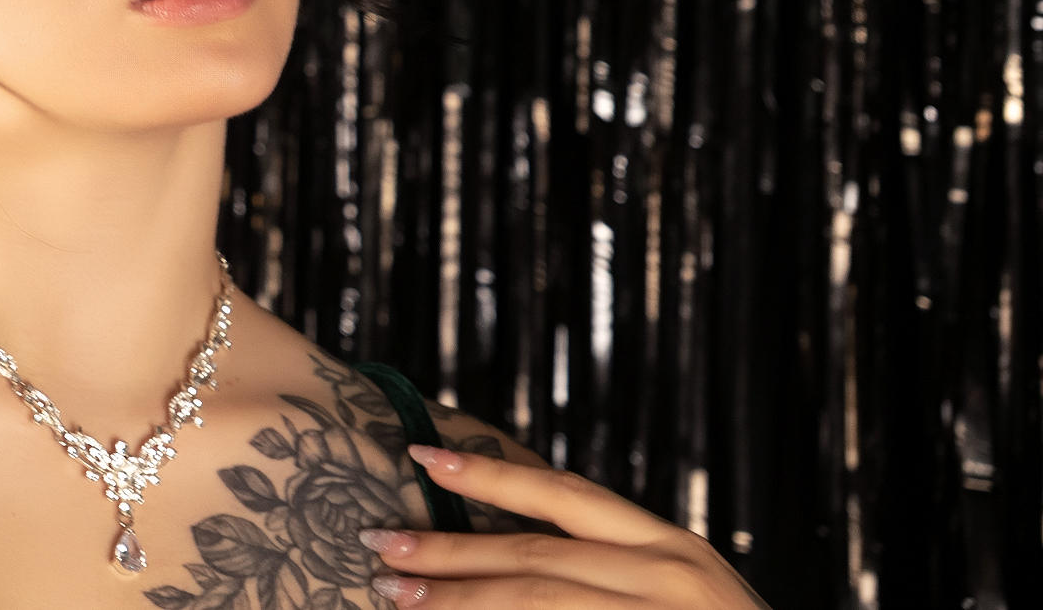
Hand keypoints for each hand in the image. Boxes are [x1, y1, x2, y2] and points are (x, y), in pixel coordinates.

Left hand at [355, 443, 771, 606]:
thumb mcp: (674, 594)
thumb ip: (603, 568)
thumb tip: (502, 557)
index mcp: (669, 547)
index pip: (564, 497)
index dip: (490, 476)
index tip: (423, 457)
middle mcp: (669, 574)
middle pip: (535, 555)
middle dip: (448, 550)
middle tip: (378, 544)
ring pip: (538, 601)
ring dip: (456, 600)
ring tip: (392, 595)